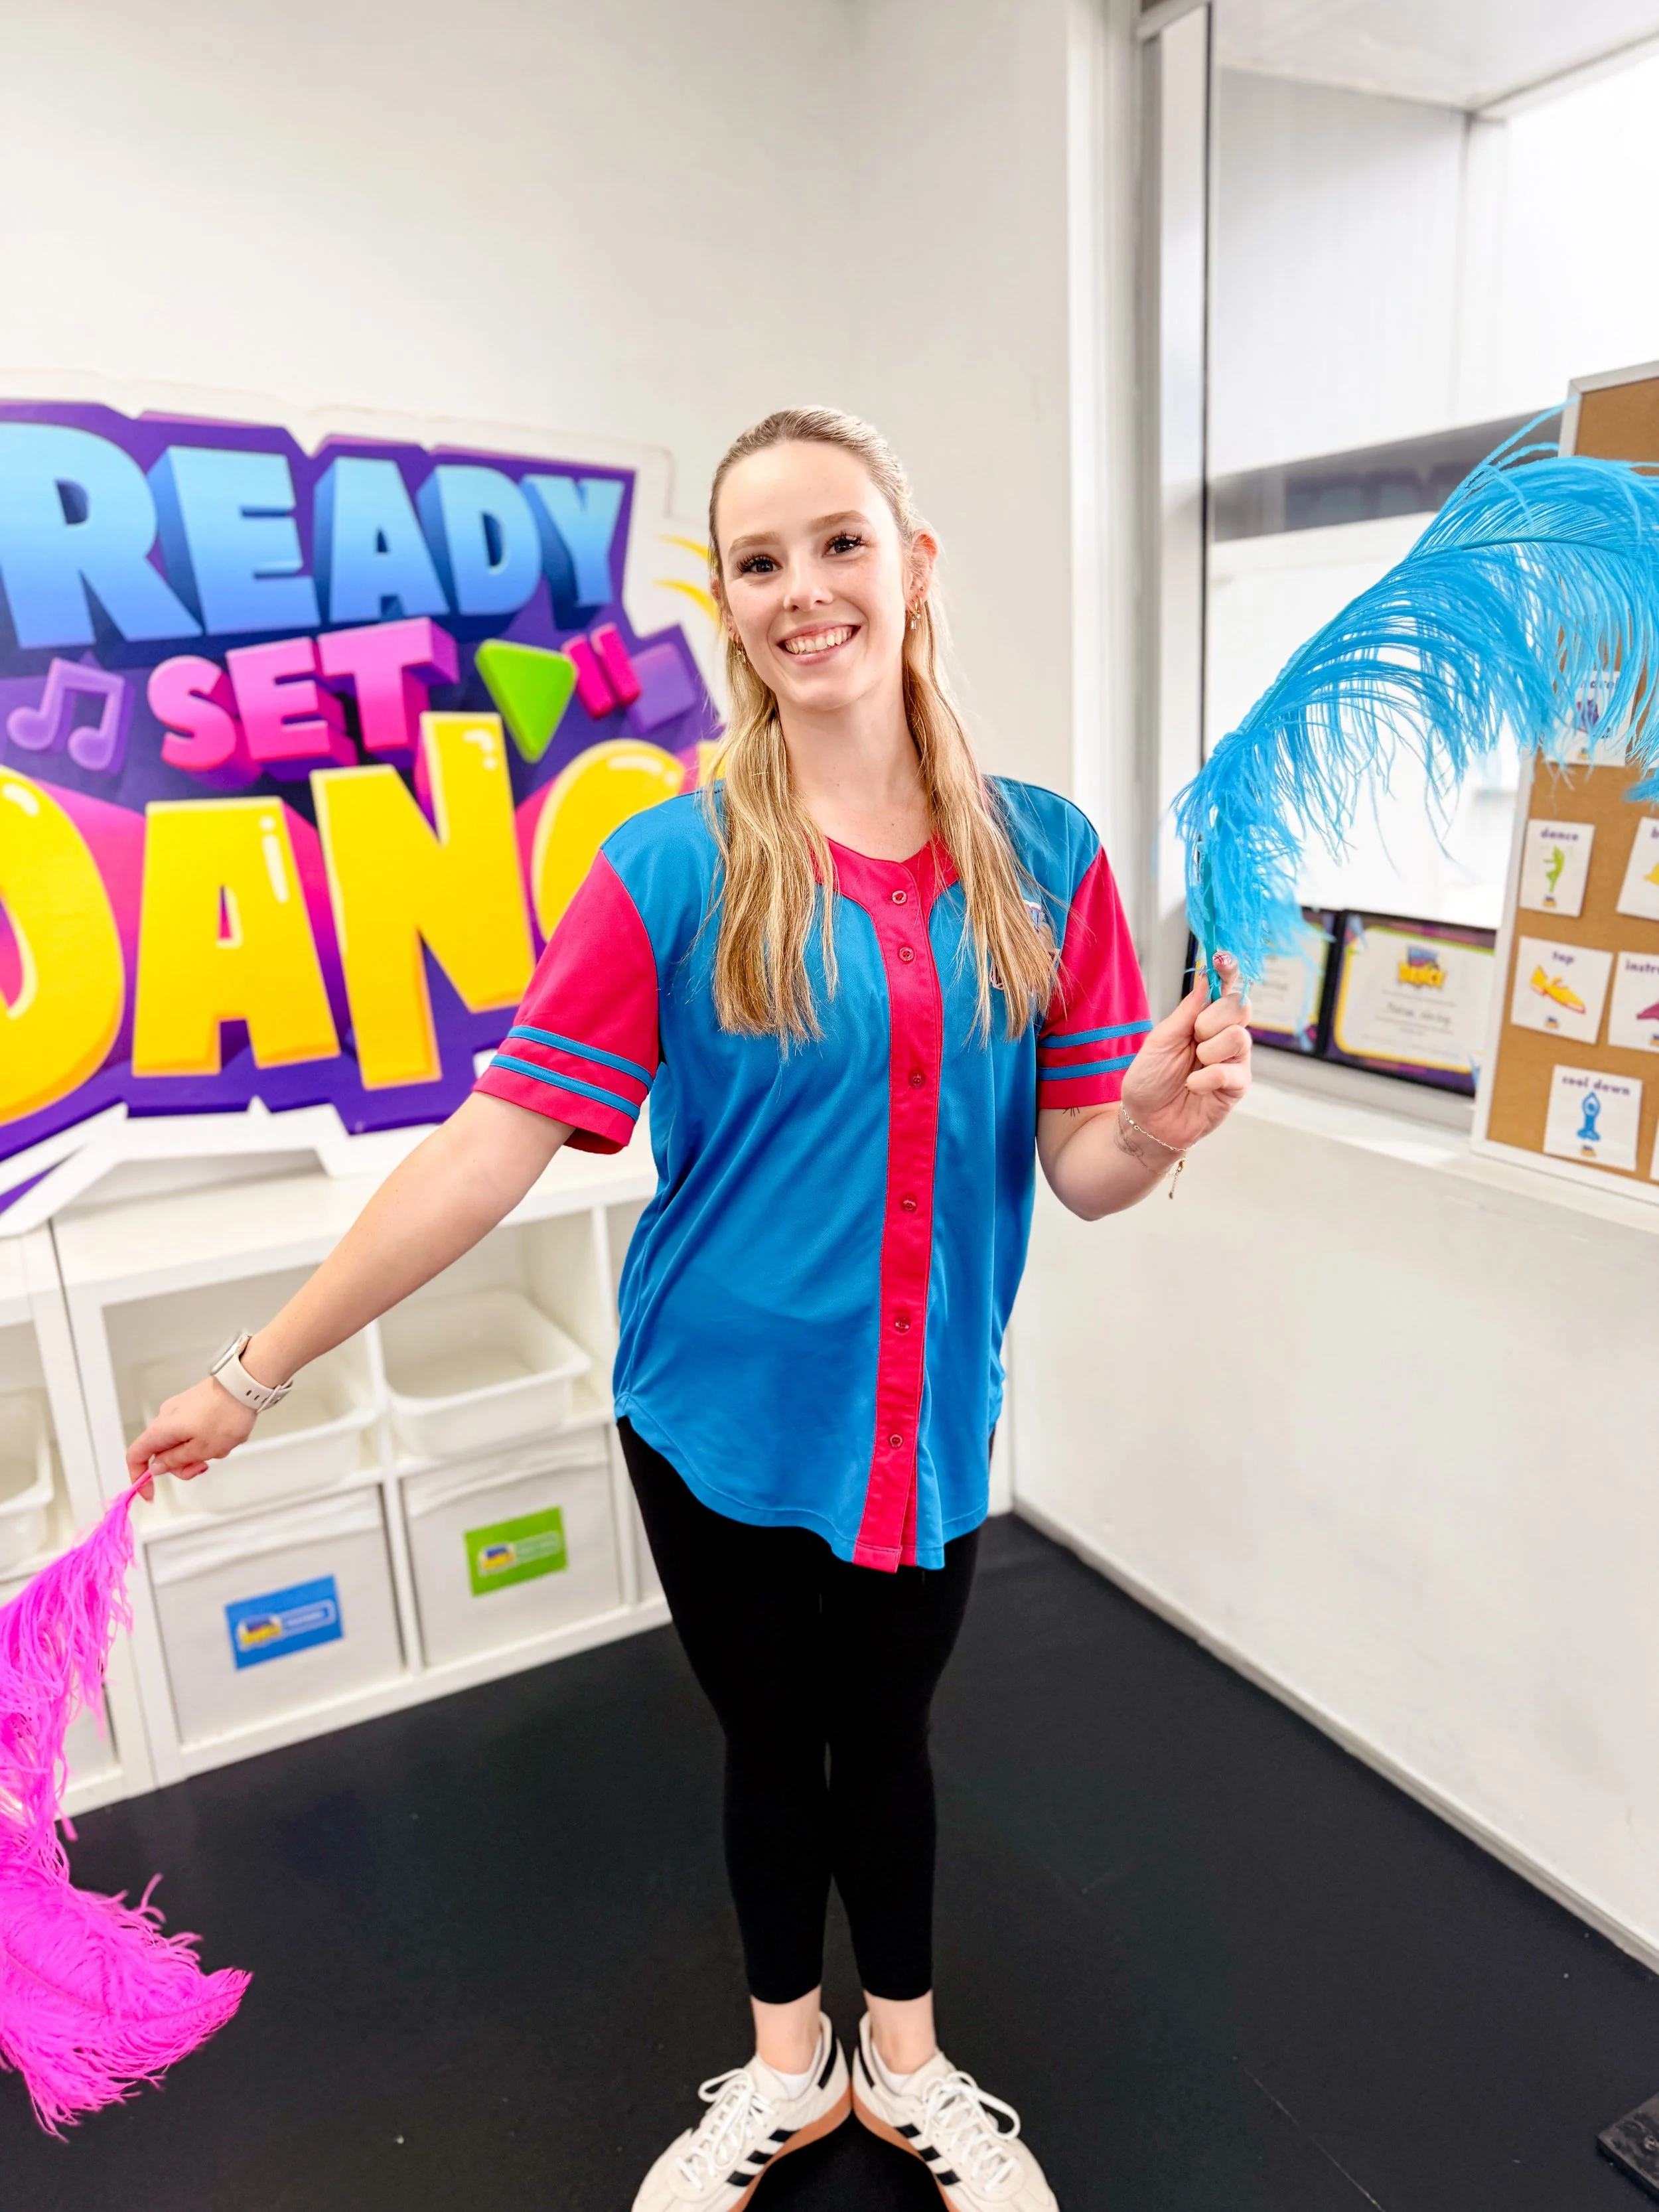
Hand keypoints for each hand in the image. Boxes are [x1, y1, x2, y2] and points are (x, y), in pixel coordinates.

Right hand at [126, 1376, 256, 1500]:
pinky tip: (225, 1436)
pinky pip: (194, 1432)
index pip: (135, 1456)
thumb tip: (156, 1467)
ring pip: (181, 1443)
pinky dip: (207, 1440)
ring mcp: (180, 1410)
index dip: (139, 1477)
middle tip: (203, 1465)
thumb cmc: (225, 1415)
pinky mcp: (194, 1406)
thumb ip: (175, 1461)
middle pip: (162, 1452)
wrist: (244, 1386)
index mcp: (160, 1429)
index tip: (150, 1493)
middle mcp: (165, 1417)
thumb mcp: (200, 1449)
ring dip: (200, 1451)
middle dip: (182, 1465)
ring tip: (221, 1445)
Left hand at [1119, 951, 1252, 1152]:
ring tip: (1192, 1065)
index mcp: (1205, 1019)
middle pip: (1241, 1007)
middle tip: (1193, 1036)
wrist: (1145, 1121)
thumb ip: (1188, 1011)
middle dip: (1213, 1017)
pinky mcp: (1236, 1087)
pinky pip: (1230, 1072)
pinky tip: (1193, 1086)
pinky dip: (1205, 1078)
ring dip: (1209, 1049)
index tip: (1223, 957)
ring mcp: (1234, 1062)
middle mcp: (1224, 1037)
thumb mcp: (1161, 1038)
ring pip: (1239, 1037)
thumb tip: (1207, 979)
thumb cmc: (1150, 1079)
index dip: (1229, 971)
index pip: (1226, 989)